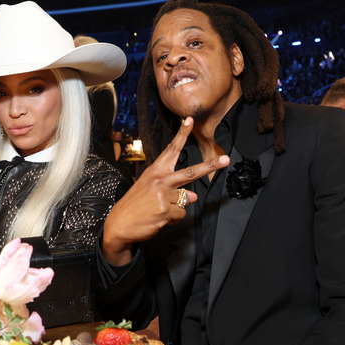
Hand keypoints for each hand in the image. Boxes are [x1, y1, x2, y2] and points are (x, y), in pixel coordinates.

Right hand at [102, 117, 229, 265]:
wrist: (119, 223)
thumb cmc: (135, 206)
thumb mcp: (151, 191)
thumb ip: (173, 190)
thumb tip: (193, 196)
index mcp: (155, 171)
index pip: (171, 150)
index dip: (182, 135)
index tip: (190, 120)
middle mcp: (160, 179)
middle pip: (190, 172)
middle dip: (210, 166)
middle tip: (225, 159)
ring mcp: (163, 194)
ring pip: (185, 200)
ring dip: (176, 208)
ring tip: (158, 210)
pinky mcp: (166, 210)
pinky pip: (181, 214)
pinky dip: (173, 219)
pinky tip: (159, 218)